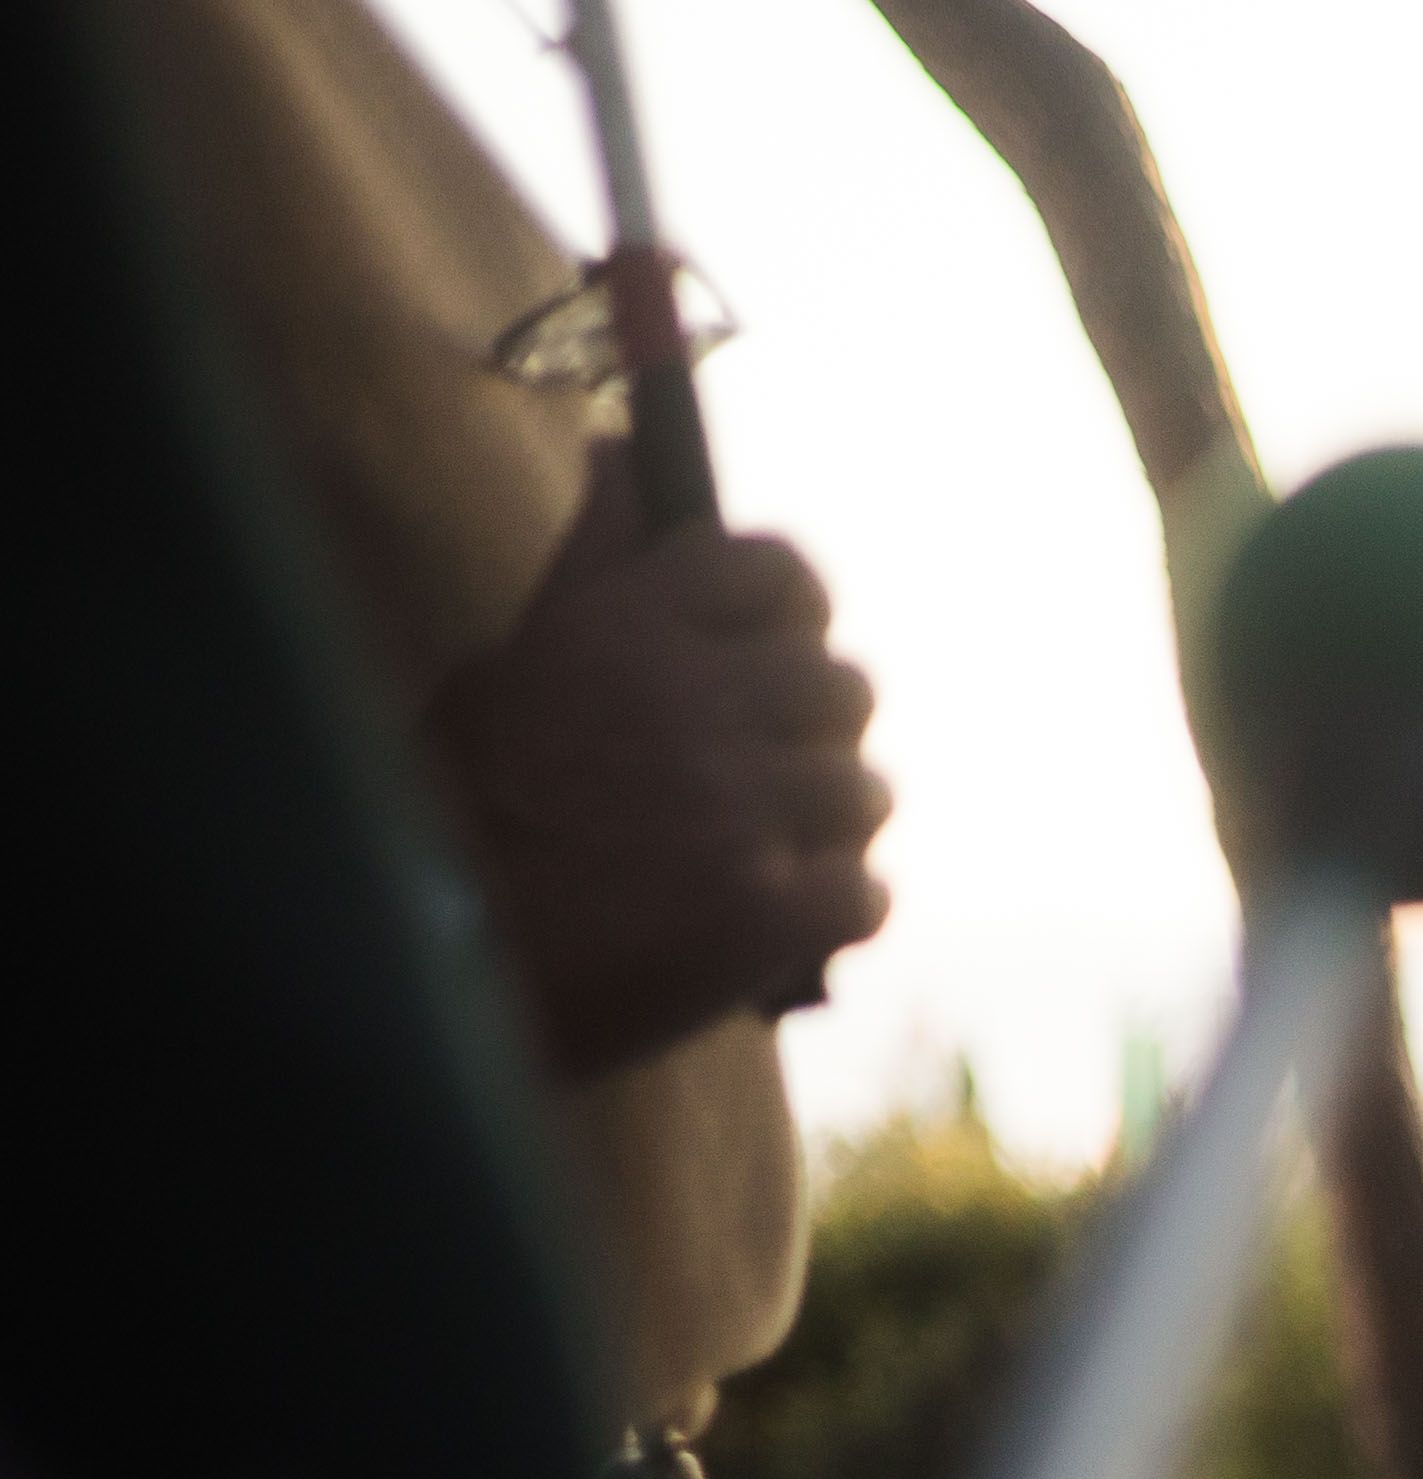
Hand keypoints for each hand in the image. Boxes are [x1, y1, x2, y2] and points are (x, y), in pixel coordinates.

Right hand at [425, 442, 892, 1074]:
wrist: (432, 960)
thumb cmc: (461, 808)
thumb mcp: (513, 662)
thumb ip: (596, 565)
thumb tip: (627, 450)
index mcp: (629, 628)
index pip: (779, 572)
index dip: (795, 615)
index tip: (780, 650)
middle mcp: (694, 701)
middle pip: (843, 688)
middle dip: (810, 738)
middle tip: (756, 784)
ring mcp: (738, 808)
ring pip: (862, 793)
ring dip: (822, 832)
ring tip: (750, 862)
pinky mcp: (767, 911)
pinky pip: (866, 894)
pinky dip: (832, 917)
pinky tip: (771, 931)